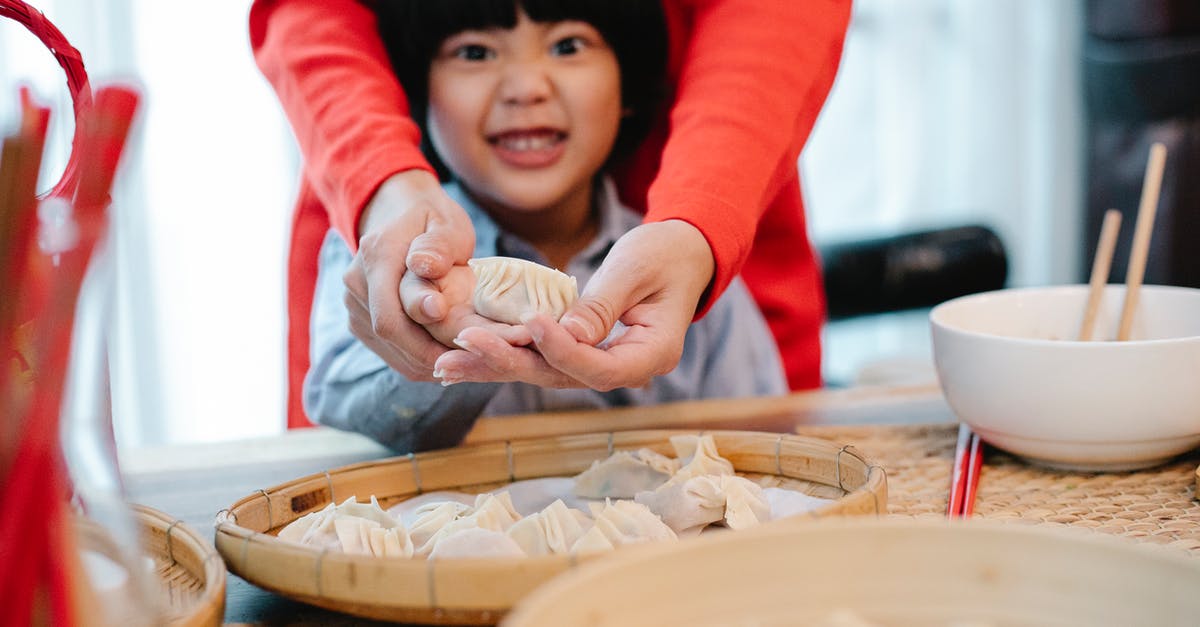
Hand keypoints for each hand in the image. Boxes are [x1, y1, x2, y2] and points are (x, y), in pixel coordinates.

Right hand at [343, 169, 476, 379]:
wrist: (399, 214)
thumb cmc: (433, 220)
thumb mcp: (446, 224)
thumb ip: (438, 245)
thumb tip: (425, 268)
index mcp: (376, 255)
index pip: (390, 314)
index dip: (424, 339)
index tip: (463, 345)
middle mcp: (356, 282)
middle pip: (389, 336)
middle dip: (431, 355)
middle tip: (473, 361)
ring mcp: (353, 304)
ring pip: (389, 348)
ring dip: (426, 361)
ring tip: (466, 359)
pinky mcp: (359, 320)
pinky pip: (388, 350)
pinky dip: (418, 359)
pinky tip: (447, 356)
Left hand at [433, 220, 713, 388]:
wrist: (681, 255)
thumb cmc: (666, 254)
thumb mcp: (637, 268)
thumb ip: (603, 303)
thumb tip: (567, 333)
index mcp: (652, 354)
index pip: (601, 367)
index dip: (564, 350)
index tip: (531, 322)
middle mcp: (626, 369)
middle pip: (562, 377)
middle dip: (509, 363)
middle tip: (461, 350)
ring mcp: (602, 364)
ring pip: (544, 372)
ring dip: (495, 366)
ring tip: (446, 363)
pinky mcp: (581, 352)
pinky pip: (541, 359)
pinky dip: (504, 356)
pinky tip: (463, 358)